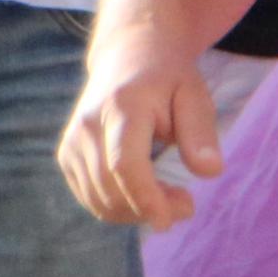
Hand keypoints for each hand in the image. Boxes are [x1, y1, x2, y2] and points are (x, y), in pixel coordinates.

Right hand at [57, 57, 225, 231]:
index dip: (145, 198)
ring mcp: (72, 142)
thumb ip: (201, 133)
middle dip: (148, 209)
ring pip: (98, 199)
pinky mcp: (66, 155)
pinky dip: (118, 208)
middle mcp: (88, 125)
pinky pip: (90, 198)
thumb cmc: (168, 79)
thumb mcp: (195, 95)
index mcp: (122, 107)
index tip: (168, 221)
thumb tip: (211, 172)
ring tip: (170, 197)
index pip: (125, 164)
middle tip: (186, 205)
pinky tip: (145, 195)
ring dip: (135, 212)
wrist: (128, 55)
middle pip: (111, 188)